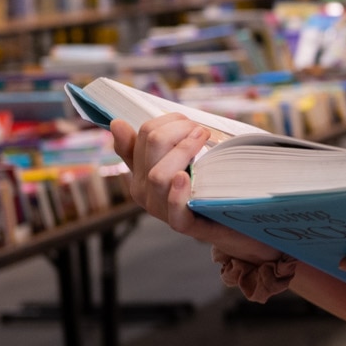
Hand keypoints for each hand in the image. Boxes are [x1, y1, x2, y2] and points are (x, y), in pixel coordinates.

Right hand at [110, 116, 281, 262]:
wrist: (228, 224)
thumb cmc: (202, 189)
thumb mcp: (178, 163)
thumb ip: (155, 146)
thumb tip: (117, 123)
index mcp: (140, 172)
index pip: (143, 135)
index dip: (169, 121)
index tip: (189, 122)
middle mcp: (144, 191)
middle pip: (152, 146)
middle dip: (180, 129)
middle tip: (201, 131)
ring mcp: (161, 210)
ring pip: (159, 175)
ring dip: (184, 150)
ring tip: (203, 141)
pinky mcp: (183, 224)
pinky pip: (173, 209)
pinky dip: (177, 192)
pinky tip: (185, 177)